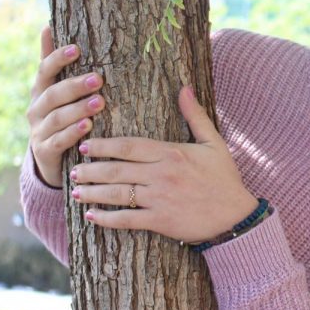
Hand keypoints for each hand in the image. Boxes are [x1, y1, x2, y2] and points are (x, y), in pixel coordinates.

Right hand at [27, 26, 104, 186]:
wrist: (50, 158)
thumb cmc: (58, 116)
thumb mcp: (54, 90)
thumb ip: (52, 62)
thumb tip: (47, 25)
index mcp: (40, 91)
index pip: (44, 70)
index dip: (57, 58)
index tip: (77, 48)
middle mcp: (36, 109)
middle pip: (53, 94)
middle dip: (74, 86)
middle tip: (98, 79)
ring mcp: (39, 131)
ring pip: (57, 118)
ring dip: (78, 109)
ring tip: (100, 102)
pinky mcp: (45, 151)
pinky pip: (58, 141)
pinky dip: (72, 133)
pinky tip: (87, 126)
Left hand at [70, 86, 258, 243]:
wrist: (236, 216)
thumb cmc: (225, 178)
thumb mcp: (215, 143)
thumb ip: (196, 116)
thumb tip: (185, 88)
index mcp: (172, 153)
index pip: (129, 146)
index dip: (103, 145)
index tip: (86, 145)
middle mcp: (162, 174)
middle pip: (116, 170)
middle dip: (91, 170)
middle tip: (73, 170)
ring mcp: (160, 199)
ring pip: (117, 194)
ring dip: (92, 193)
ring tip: (75, 190)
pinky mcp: (160, 221)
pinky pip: (126, 219)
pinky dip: (105, 218)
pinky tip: (90, 216)